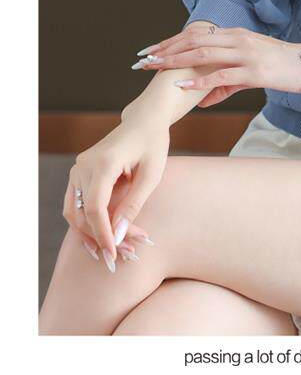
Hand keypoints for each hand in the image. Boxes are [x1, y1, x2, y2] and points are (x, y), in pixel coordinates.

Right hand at [63, 116, 168, 271]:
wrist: (143, 122)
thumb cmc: (152, 145)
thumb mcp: (151, 175)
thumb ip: (133, 205)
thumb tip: (118, 236)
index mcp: (104, 162)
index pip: (96, 207)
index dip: (103, 233)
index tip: (115, 253)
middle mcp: (84, 164)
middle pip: (84, 213)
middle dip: (102, 236)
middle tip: (125, 252)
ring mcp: (78, 168)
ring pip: (74, 212)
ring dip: (91, 233)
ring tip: (113, 249)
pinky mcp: (78, 173)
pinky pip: (75, 204)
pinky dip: (86, 222)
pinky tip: (101, 237)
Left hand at [133, 24, 300, 107]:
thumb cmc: (280, 66)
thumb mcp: (249, 72)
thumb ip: (224, 84)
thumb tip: (200, 99)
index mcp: (234, 35)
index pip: (195, 35)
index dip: (171, 42)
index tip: (150, 51)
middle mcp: (236, 39)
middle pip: (193, 41)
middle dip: (166, 50)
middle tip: (143, 60)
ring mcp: (244, 53)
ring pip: (203, 54)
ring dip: (176, 61)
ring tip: (155, 68)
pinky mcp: (253, 70)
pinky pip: (221, 74)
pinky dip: (200, 79)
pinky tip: (183, 84)